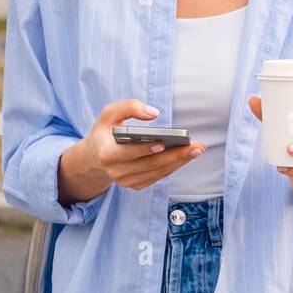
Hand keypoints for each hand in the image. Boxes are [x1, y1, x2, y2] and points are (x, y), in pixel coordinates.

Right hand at [75, 98, 205, 193]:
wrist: (95, 158)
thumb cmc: (105, 132)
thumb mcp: (109, 114)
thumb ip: (129, 107)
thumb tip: (154, 113)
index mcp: (106, 154)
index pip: (128, 153)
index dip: (145, 149)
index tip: (163, 143)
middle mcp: (116, 172)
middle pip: (149, 164)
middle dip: (175, 155)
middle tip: (196, 147)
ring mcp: (126, 181)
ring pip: (157, 172)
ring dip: (179, 161)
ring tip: (197, 150)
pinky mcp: (136, 185)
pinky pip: (158, 176)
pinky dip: (173, 166)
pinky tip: (187, 156)